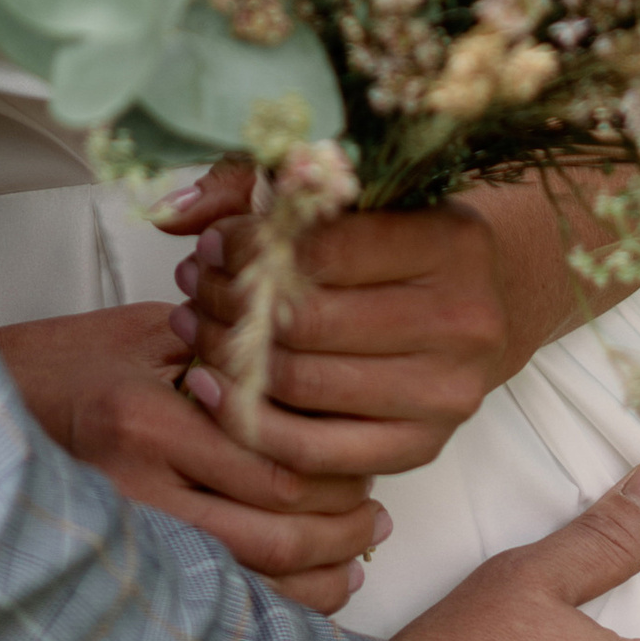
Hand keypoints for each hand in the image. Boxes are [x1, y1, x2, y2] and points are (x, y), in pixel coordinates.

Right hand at [0, 303, 387, 615]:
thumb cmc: (67, 363)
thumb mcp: (145, 333)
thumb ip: (223, 354)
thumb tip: (308, 382)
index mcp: (147, 419)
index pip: (266, 463)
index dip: (331, 472)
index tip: (368, 465)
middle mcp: (136, 487)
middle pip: (267, 532)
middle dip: (336, 531)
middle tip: (378, 519)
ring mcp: (127, 537)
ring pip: (245, 581)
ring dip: (312, 577)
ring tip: (356, 560)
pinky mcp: (124, 566)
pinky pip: (213, 598)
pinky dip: (270, 603)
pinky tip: (305, 591)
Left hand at [165, 174, 516, 472]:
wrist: (467, 309)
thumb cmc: (394, 241)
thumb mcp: (345, 195)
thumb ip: (255, 188)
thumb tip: (172, 212)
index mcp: (452, 242)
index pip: (325, 247)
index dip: (251, 245)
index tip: (212, 244)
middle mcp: (462, 320)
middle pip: (308, 320)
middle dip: (231, 303)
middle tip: (193, 288)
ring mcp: (446, 394)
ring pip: (303, 385)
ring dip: (229, 358)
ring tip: (195, 329)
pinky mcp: (422, 448)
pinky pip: (314, 453)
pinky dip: (250, 423)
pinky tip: (212, 388)